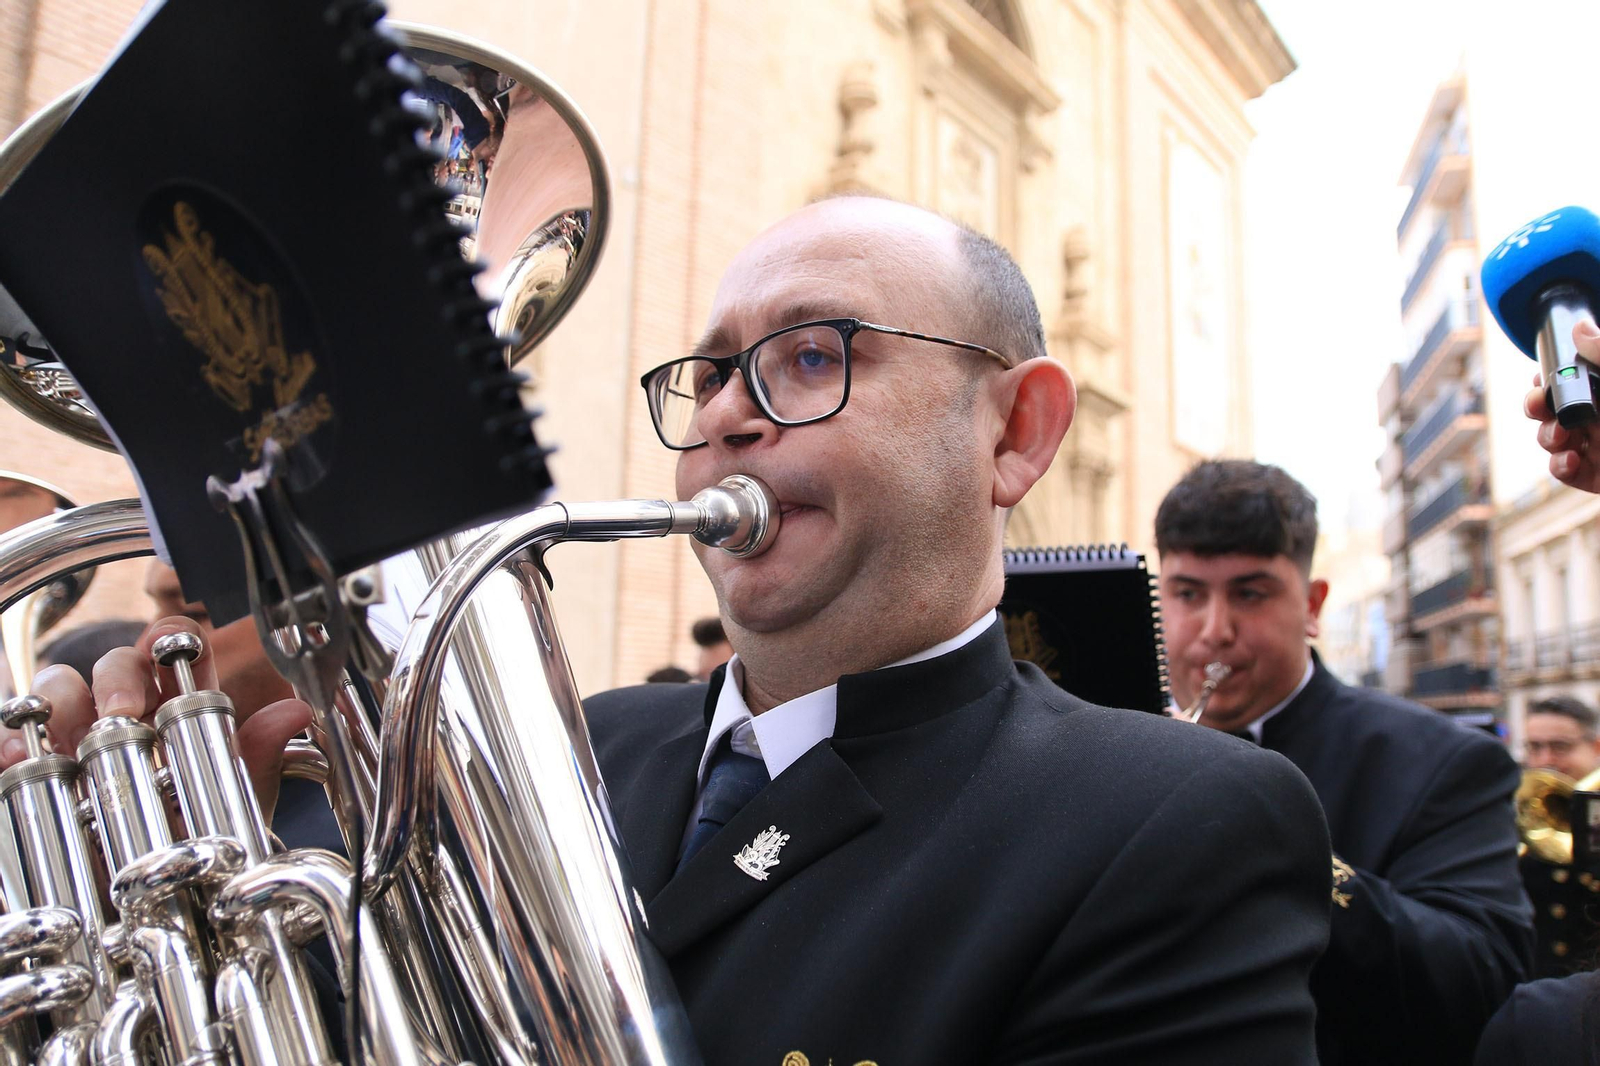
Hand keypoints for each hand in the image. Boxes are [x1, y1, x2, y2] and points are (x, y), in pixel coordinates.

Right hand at [1, 616, 311, 820]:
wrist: (157, 904)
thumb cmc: (197, 841)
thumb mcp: (234, 803)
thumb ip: (259, 758)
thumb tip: (294, 712)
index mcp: (179, 708)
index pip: (174, 648)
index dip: (169, 638)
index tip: (166, 651)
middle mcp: (126, 714)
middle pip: (114, 663)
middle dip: (116, 676)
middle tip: (123, 711)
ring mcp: (76, 740)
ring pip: (58, 689)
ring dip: (59, 698)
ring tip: (67, 731)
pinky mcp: (35, 771)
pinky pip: (11, 742)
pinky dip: (9, 742)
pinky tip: (11, 756)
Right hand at [1525, 320, 1599, 492]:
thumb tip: (1578, 329)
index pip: (1569, 377)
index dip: (1548, 377)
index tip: (1542, 378)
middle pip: (1552, 407)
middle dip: (1536, 406)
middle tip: (1540, 406)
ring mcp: (1598, 447)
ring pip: (1552, 439)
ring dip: (1546, 436)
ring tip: (1562, 437)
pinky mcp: (1597, 477)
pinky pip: (1564, 472)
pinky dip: (1559, 467)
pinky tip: (1571, 461)